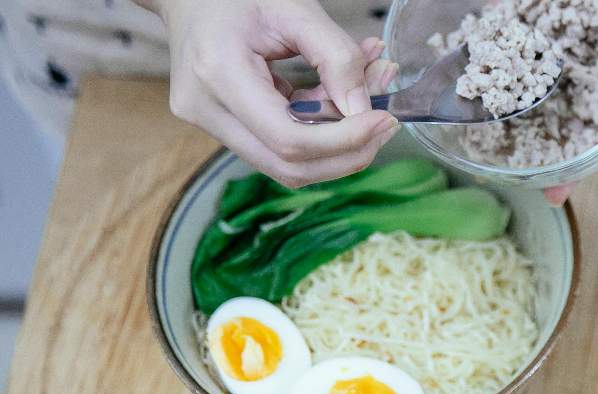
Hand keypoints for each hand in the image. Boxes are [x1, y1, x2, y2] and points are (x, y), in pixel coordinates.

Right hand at [142, 0, 399, 187]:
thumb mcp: (295, 9)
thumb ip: (336, 56)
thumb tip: (364, 109)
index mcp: (219, 74)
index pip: (288, 140)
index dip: (343, 141)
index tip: (383, 120)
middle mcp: (206, 111)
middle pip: (288, 167)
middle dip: (345, 155)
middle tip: (384, 127)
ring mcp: (209, 125)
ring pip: (285, 165)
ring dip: (334, 148)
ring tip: (365, 108)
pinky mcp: (221, 129)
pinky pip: (276, 148)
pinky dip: (316, 134)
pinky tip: (336, 103)